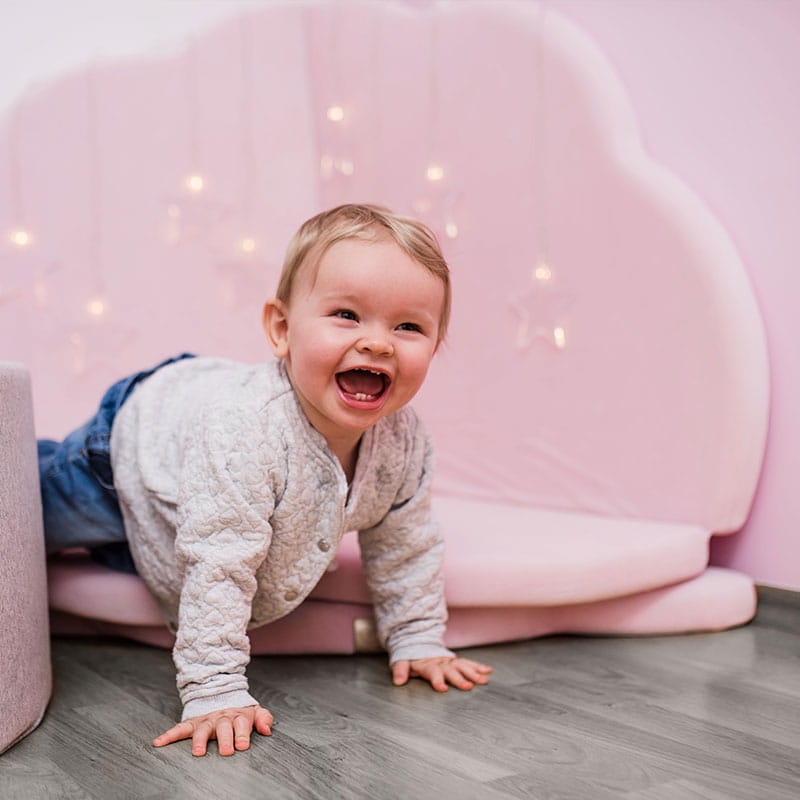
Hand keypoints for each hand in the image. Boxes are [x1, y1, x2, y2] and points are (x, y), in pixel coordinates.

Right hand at [153, 704, 272, 756]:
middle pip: (223, 727)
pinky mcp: (192, 723)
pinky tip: (159, 742)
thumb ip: (264, 718)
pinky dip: (169, 735)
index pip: (240, 723)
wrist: (220, 694)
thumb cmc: (239, 711)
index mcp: (237, 715)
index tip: (243, 745)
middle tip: (227, 751)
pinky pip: (180, 728)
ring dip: (200, 740)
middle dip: (225, 739)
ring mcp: (206, 720)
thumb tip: (267, 729)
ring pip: (202, 729)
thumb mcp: (254, 711)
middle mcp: (221, 718)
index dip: (242, 733)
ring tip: (198, 752)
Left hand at [391, 656, 492, 691]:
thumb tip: (398, 681)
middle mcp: (441, 662)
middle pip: (451, 670)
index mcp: (427, 664)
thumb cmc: (411, 658)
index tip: (443, 688)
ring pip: (462, 666)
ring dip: (473, 673)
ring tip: (483, 680)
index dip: (437, 680)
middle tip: (469, 686)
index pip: (433, 672)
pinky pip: (467, 663)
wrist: (418, 642)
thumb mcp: (401, 662)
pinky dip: (478, 666)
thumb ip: (400, 670)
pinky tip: (488, 671)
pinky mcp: (455, 661)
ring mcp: (449, 661)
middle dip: (460, 678)